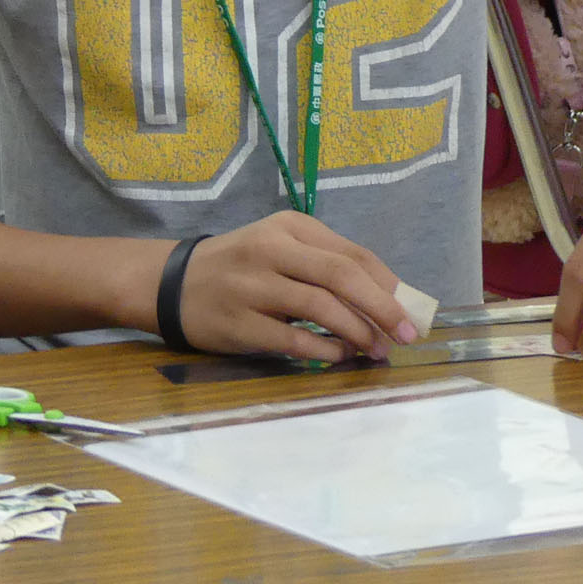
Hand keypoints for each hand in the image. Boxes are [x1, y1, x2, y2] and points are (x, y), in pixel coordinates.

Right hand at [171, 213, 415, 361]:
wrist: (170, 283)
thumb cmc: (240, 267)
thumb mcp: (280, 248)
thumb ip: (326, 265)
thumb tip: (389, 300)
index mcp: (289, 226)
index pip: (352, 253)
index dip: (388, 284)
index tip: (412, 311)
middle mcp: (271, 249)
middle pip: (341, 275)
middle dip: (382, 307)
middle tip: (406, 334)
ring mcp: (252, 286)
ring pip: (320, 307)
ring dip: (357, 332)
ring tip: (376, 350)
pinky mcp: (239, 322)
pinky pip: (292, 339)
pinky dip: (323, 350)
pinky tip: (339, 357)